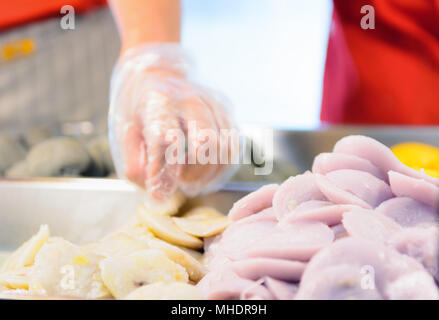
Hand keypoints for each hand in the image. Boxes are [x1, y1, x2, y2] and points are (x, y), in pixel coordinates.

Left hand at [109, 43, 236, 199]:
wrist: (158, 76)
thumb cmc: (139, 110)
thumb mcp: (124, 134)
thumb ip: (135, 163)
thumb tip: (155, 190)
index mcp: (159, 101)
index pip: (166, 139)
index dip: (164, 171)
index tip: (159, 195)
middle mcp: (190, 99)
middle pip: (206, 142)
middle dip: (194, 172)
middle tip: (181, 184)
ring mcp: (213, 104)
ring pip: (223, 148)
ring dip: (208, 174)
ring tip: (190, 180)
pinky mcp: (227, 113)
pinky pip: (233, 147)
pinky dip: (220, 168)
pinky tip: (205, 172)